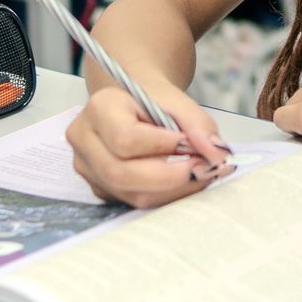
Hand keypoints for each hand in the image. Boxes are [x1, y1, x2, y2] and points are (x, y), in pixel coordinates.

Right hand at [65, 79, 234, 208]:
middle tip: (204, 168)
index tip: (190, 143)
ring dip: (172, 190)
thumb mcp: (177, 101)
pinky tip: (185, 181)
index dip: (160, 146)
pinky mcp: (102, 189)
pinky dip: (165, 195)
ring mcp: (89, 169)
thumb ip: (198, 125)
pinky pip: (134, 201)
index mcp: (99, 109)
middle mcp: (85, 141)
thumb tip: (216, 154)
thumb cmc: (153, 100)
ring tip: (200, 173)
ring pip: (130, 193)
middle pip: (121, 173)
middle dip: (169, 176)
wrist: (135, 105)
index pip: (124, 138)